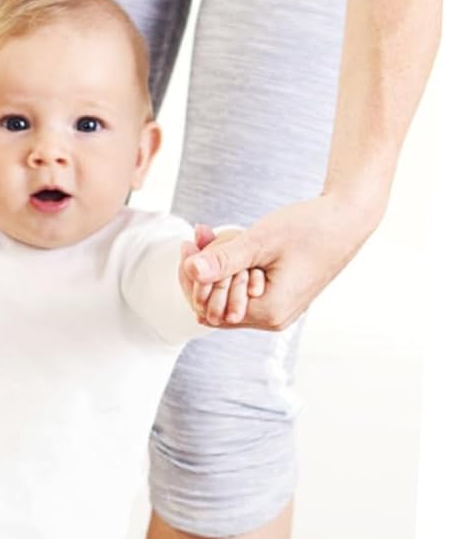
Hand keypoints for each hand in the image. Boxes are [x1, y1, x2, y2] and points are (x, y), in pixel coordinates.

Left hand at [181, 195, 379, 329]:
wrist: (349, 218)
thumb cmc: (311, 227)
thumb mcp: (261, 241)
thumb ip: (224, 259)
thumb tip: (190, 270)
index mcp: (269, 313)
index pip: (208, 306)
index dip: (191, 278)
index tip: (190, 243)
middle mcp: (274, 320)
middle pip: (215, 305)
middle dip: (203, 270)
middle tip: (200, 234)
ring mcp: (278, 312)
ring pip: (228, 296)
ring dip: (218, 267)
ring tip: (212, 234)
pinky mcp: (281, 299)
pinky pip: (244, 290)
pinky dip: (234, 268)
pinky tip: (230, 242)